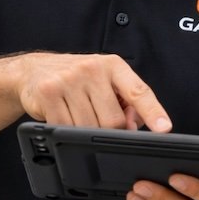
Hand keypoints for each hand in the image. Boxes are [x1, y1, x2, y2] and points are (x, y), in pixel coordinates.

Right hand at [13, 51, 170, 131]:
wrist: (34, 71)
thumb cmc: (76, 79)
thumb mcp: (105, 83)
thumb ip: (125, 103)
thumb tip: (133, 126)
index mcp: (113, 66)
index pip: (138, 91)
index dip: (153, 112)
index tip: (164, 128)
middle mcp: (93, 69)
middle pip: (113, 120)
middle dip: (111, 131)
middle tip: (101, 125)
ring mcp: (69, 80)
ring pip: (90, 127)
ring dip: (87, 133)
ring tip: (79, 117)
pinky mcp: (49, 93)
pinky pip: (65, 128)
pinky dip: (67, 133)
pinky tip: (64, 119)